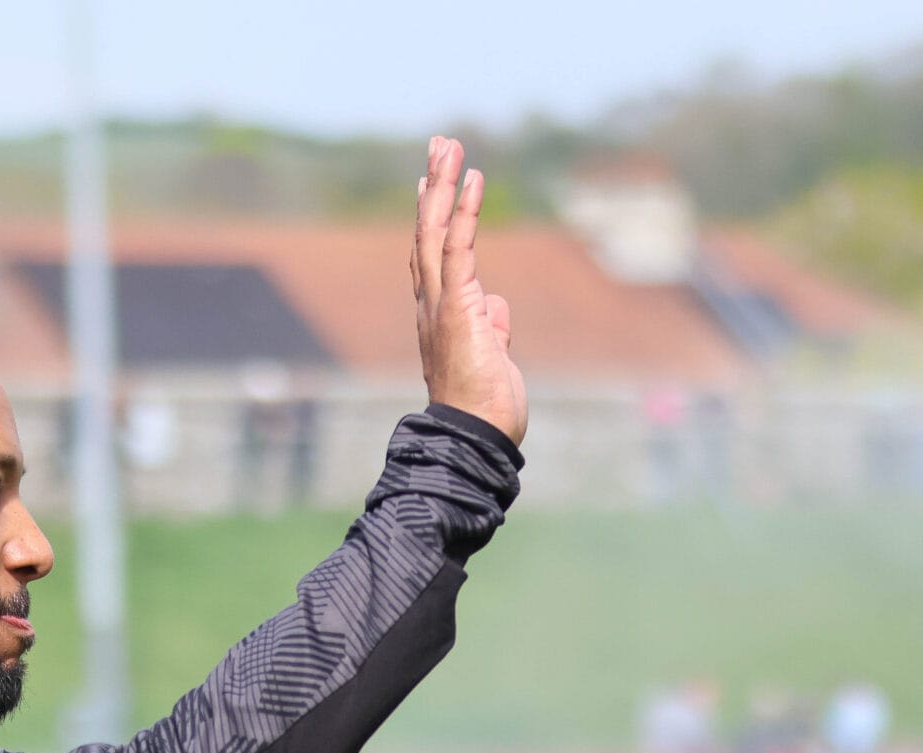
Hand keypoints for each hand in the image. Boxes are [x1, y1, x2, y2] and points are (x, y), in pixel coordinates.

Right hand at [410, 136, 527, 445]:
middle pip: (425, 233)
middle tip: (440, 145)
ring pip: (433, 232)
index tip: (439, 181)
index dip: (436, 215)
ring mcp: (441, 304)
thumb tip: (496, 305)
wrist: (475, 436)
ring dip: (441, 185)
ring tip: (448, 145)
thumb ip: (492, 327)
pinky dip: (464, 211)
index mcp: (440, 315)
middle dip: (433, 186)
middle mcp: (432, 304)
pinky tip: (472, 178)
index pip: (433, 255)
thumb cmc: (484, 408)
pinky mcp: (457, 306)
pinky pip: (458, 247)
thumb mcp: (493, 358)